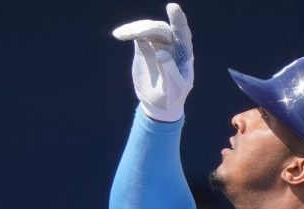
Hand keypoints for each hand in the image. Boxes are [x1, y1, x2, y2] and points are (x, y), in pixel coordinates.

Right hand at [112, 3, 192, 121]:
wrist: (159, 103)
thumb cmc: (172, 96)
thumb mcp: (174, 87)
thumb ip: (170, 70)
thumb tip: (162, 53)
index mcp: (184, 53)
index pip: (183, 33)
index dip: (178, 20)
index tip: (173, 7)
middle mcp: (172, 45)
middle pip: (162, 29)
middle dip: (150, 28)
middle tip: (137, 34)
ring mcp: (157, 44)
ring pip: (148, 29)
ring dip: (137, 28)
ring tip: (124, 34)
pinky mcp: (144, 48)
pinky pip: (137, 35)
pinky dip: (129, 32)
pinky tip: (119, 34)